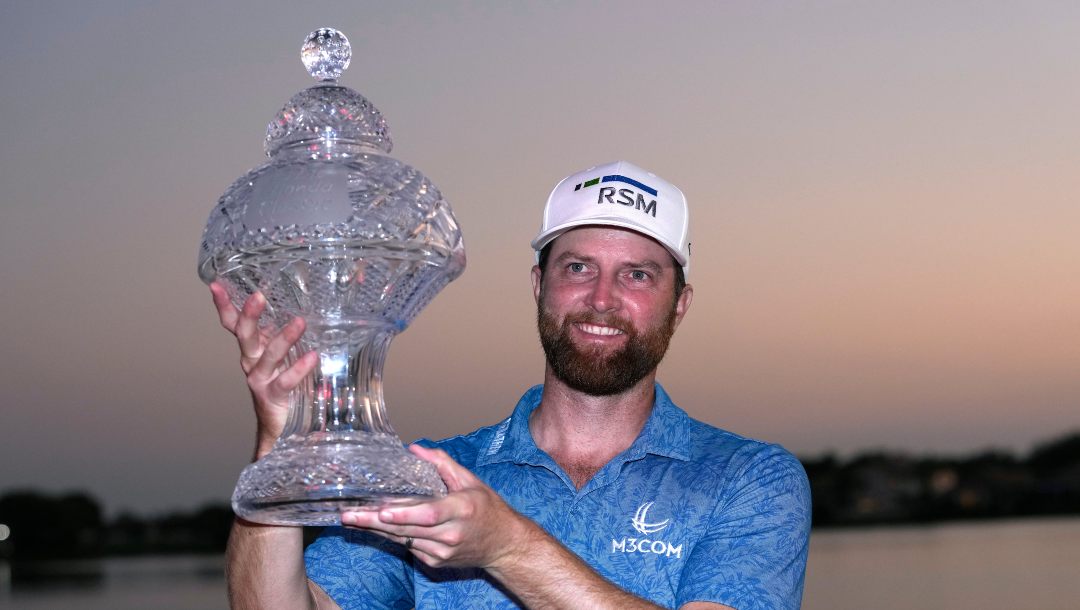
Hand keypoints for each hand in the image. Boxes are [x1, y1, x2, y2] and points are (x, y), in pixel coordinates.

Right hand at [210, 281, 316, 458]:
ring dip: (283, 338)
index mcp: (253, 348)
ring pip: (268, 355)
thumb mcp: (283, 354)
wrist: (279, 426)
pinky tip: (312, 357)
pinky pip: (285, 380)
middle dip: (249, 315)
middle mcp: (252, 361)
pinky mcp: (273, 395)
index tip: (216, 286)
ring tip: (299, 323)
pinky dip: (298, 368)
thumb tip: (300, 306)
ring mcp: (260, 379)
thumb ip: (285, 334)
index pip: (234, 323)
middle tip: (257, 297)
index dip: (224, 305)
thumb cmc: (283, 383)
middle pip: (245, 335)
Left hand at [340, 445, 533, 570]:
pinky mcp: (435, 562)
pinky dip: (393, 535)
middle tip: (348, 514)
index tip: (383, 510)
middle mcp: (451, 534)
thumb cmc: (488, 509)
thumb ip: (443, 464)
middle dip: (374, 521)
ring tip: (352, 518)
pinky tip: (376, 526)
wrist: (503, 545)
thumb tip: (415, 450)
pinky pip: (408, 546)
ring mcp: (442, 552)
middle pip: (407, 528)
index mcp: (461, 510)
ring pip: (403, 539)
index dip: (405, 513)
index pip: (429, 513)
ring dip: (377, 529)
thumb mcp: (471, 481)